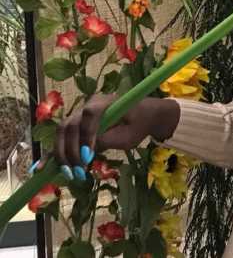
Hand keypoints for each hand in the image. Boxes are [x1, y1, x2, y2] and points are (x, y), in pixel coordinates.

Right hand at [29, 95, 179, 180]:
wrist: (142, 116)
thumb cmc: (138, 125)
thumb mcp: (128, 136)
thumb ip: (108, 141)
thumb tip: (87, 152)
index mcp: (104, 102)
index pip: (89, 116)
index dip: (86, 136)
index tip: (88, 157)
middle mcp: (88, 105)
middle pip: (70, 125)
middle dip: (71, 150)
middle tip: (77, 171)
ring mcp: (80, 114)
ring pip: (62, 132)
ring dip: (63, 154)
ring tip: (70, 173)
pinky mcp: (76, 124)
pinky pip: (62, 137)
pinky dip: (56, 152)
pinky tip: (47, 168)